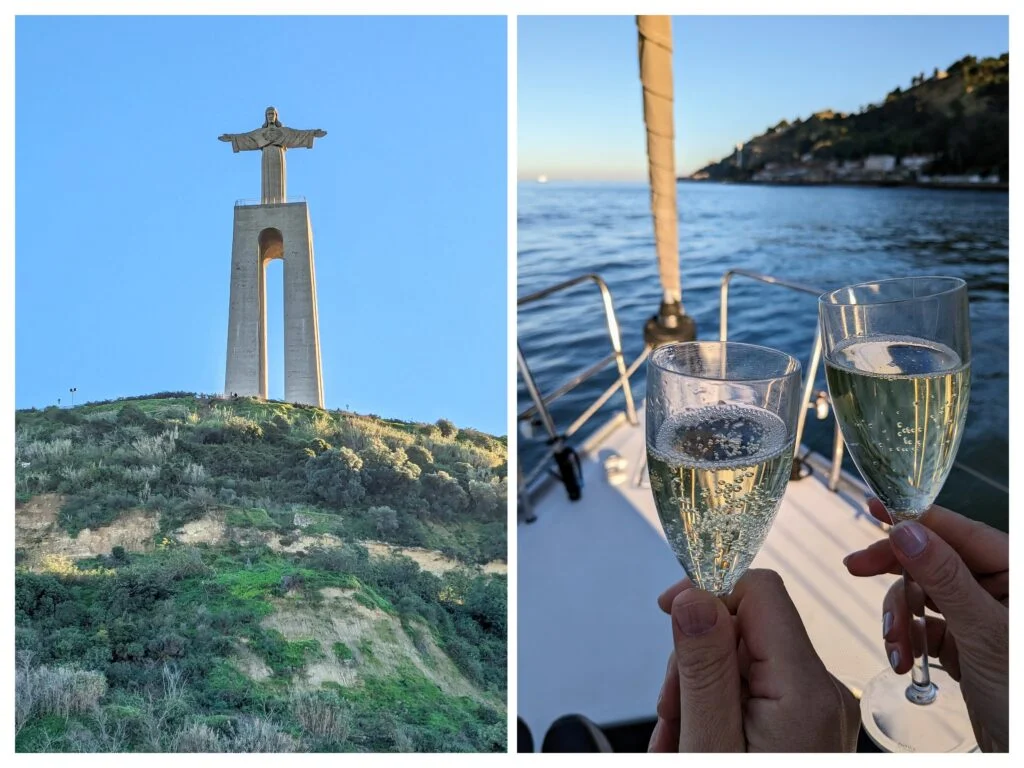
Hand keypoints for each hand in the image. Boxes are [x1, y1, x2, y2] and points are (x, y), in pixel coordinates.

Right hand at [648, 569, 858, 751]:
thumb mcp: (710, 743)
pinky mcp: (808, 725)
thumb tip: (694, 595)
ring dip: (700, 688)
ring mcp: (817, 710)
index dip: (708, 590)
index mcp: (805, 690)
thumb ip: (705, 669)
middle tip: (668, 714)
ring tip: (677, 740)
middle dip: (695, 658)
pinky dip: (719, 707)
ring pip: (743, 660)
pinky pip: (755, 690)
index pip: (761, 591)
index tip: (667, 614)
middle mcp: (822, 691)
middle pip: (746, 627)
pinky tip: (699, 740)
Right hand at [843, 499, 1007, 751]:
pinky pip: (924, 627)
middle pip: (932, 559)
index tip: (873, 506)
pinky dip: (908, 641)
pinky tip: (905, 662)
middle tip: (854, 568)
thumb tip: (905, 530)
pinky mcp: (965, 645)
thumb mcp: (986, 632)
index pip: (956, 531)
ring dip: (900, 620)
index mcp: (1014, 572)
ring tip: (896, 650)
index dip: (914, 518)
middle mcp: (998, 588)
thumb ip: (946, 578)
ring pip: (922, 595)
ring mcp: (980, 616)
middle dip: (896, 572)